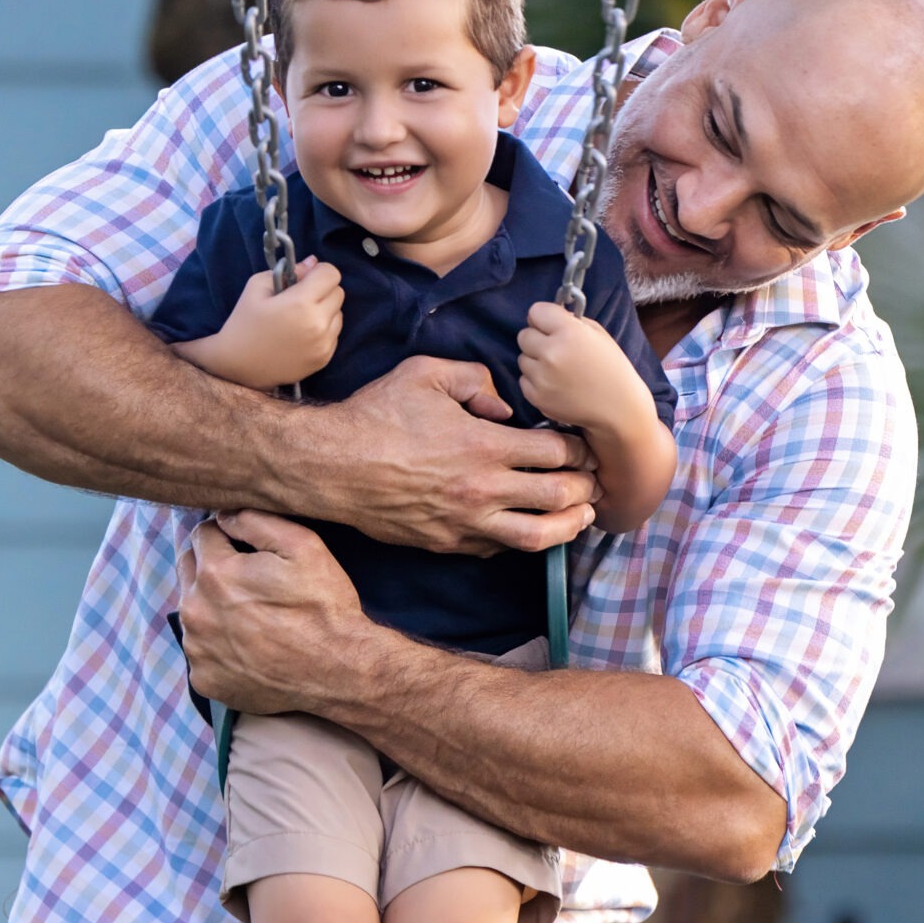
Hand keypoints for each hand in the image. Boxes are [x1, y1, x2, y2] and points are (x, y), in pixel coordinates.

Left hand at [179, 511, 373, 711]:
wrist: (338, 671)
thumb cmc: (323, 606)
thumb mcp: (303, 546)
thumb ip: (256, 521)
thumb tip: (224, 515)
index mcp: (215, 573)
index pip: (202, 535)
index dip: (226, 535)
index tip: (245, 546)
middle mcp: (195, 611)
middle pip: (188, 570)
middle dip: (211, 566)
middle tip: (247, 579)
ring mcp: (197, 649)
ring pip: (193, 612)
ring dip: (212, 606)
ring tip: (250, 616)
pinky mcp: (204, 679)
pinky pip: (201, 652)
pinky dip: (218, 645)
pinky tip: (248, 647)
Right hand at [198, 256, 343, 389]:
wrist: (238, 365)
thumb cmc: (244, 322)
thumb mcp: (257, 286)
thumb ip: (289, 271)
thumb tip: (312, 263)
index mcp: (301, 303)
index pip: (331, 274)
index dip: (319, 271)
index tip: (306, 277)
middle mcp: (318, 324)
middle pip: (338, 293)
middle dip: (322, 290)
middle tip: (301, 297)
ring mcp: (323, 344)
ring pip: (339, 314)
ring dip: (325, 310)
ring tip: (301, 317)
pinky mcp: (324, 359)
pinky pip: (335, 334)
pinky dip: (323, 330)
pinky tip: (302, 334)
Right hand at [316, 355, 598, 555]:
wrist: (331, 466)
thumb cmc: (376, 415)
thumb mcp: (426, 373)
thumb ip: (476, 380)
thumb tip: (504, 408)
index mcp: (483, 445)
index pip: (556, 454)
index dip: (578, 450)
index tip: (582, 447)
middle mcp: (482, 490)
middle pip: (559, 498)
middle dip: (585, 488)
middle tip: (592, 482)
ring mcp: (466, 523)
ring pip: (537, 537)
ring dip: (568, 527)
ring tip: (579, 516)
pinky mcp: (449, 544)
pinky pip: (499, 549)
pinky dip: (523, 539)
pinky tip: (530, 526)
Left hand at [517, 303, 653, 439]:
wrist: (618, 407)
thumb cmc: (610, 367)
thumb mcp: (597, 334)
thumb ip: (569, 321)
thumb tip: (544, 317)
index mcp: (568, 332)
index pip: (536, 311)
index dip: (543, 318)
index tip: (550, 326)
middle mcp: (551, 353)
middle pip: (524, 335)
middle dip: (537, 339)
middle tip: (556, 350)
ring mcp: (541, 377)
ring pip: (522, 358)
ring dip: (536, 361)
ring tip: (558, 370)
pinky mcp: (536, 397)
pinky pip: (524, 379)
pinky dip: (535, 381)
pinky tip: (556, 385)